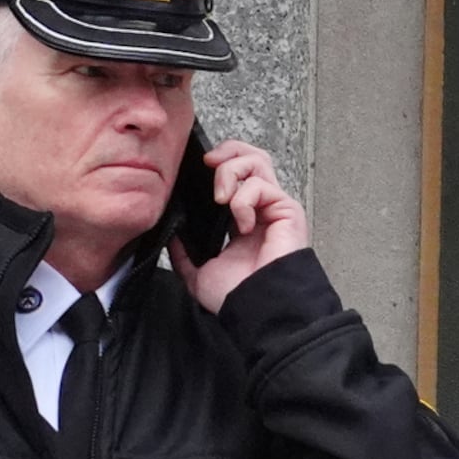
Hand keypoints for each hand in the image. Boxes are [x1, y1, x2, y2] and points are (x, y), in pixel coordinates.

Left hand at [175, 139, 311, 312]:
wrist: (256, 308)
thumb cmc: (237, 295)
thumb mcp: (198, 272)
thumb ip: (184, 254)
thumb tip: (171, 236)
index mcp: (241, 218)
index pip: (235, 175)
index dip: (217, 164)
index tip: (196, 168)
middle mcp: (260, 208)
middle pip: (251, 156)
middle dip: (228, 151)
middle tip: (209, 163)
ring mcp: (274, 207)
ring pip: (257, 162)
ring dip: (232, 172)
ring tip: (221, 197)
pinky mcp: (287, 209)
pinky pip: (262, 186)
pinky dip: (244, 200)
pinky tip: (242, 224)